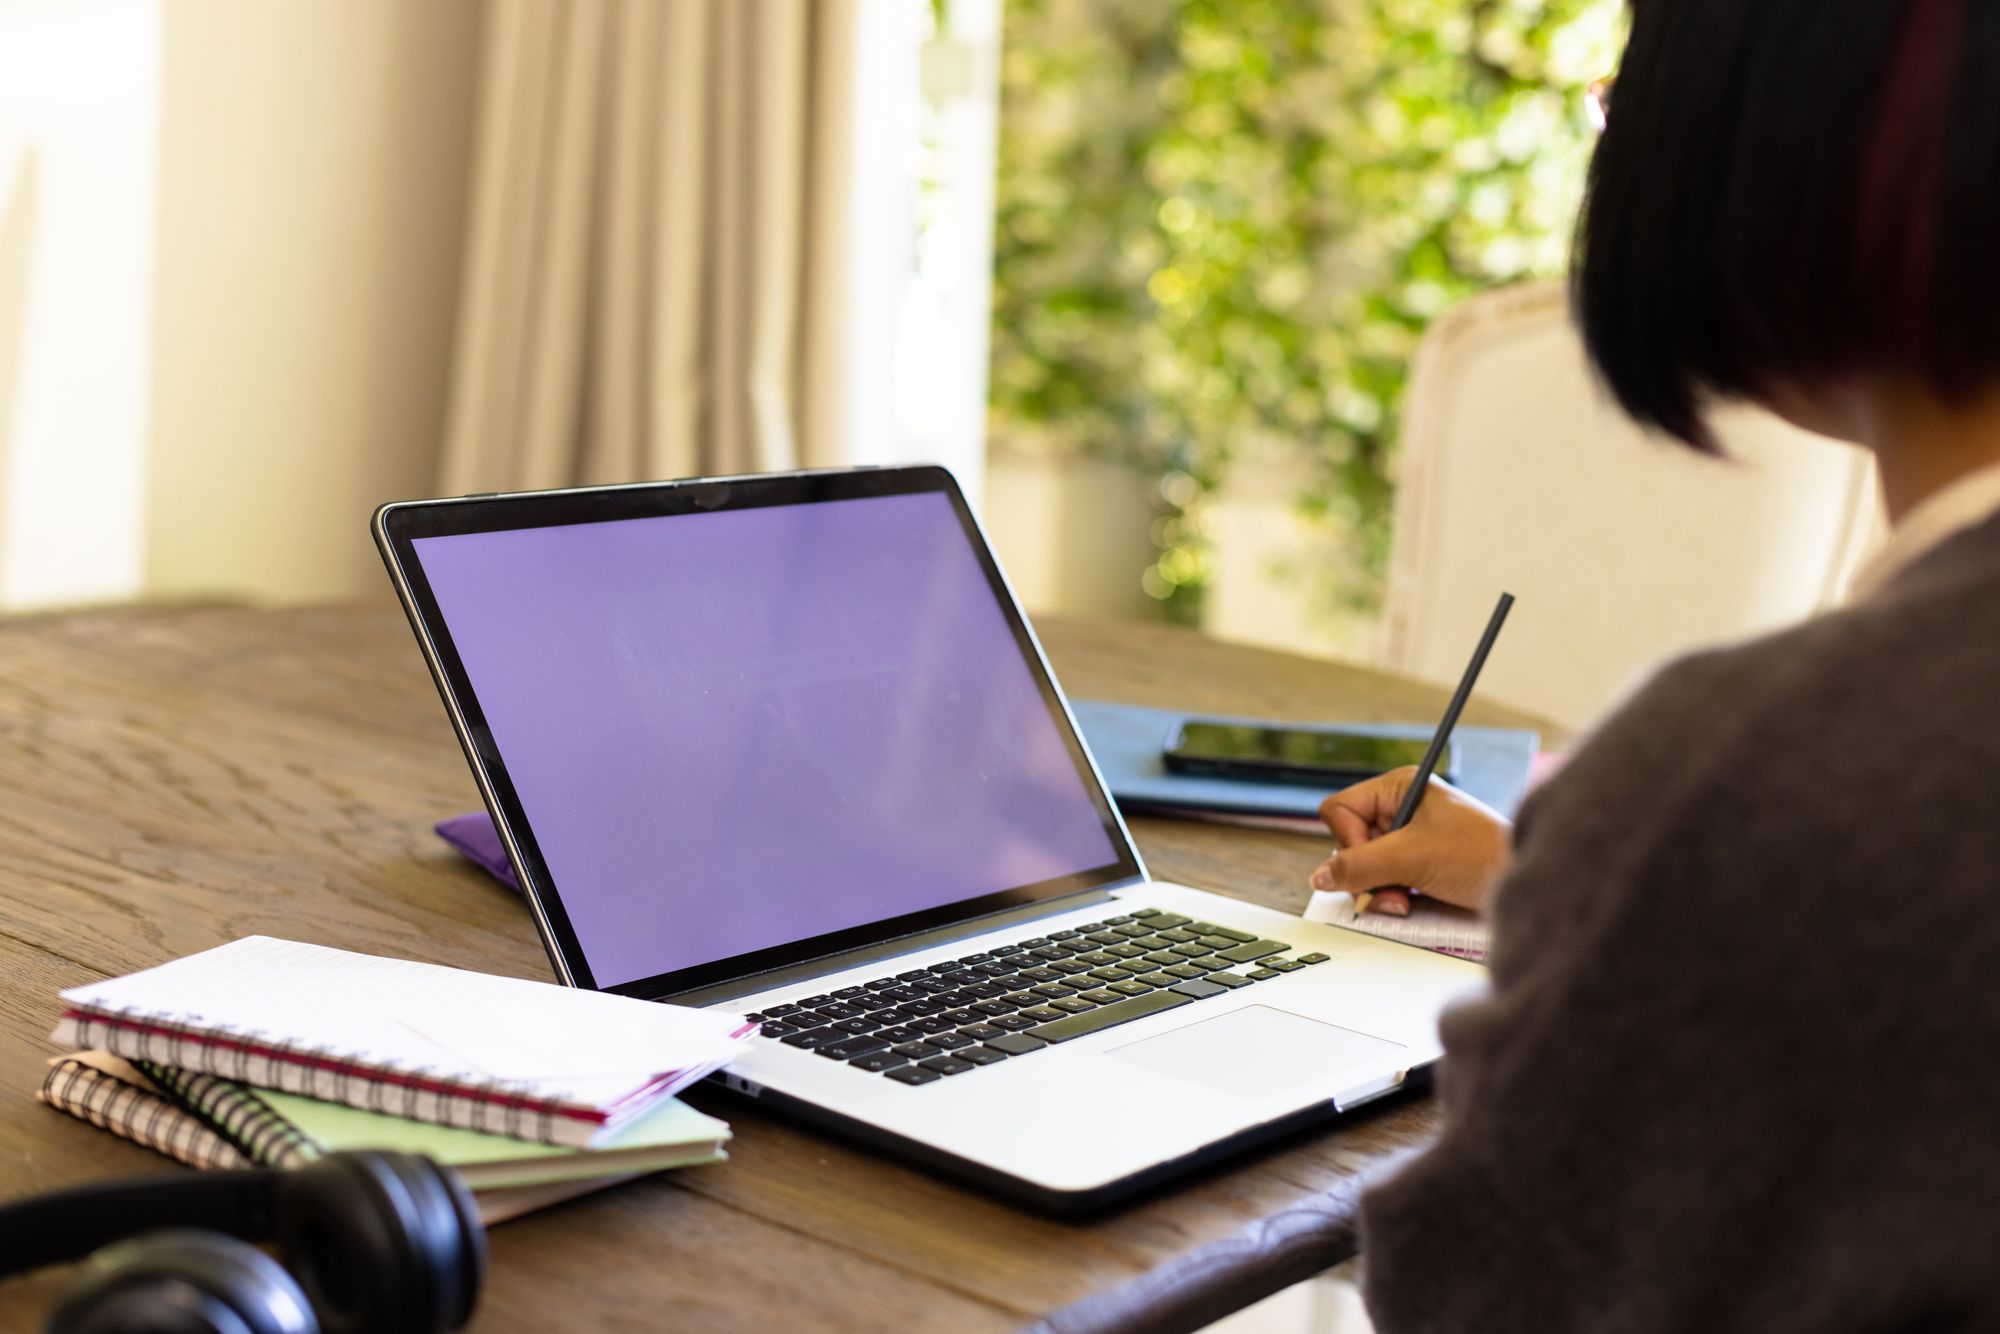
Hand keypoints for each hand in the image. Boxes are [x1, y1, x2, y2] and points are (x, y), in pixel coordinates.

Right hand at [1309, 768, 1511, 914]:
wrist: (1527, 883)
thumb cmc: (1483, 855)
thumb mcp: (1414, 857)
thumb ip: (1360, 866)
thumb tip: (1319, 877)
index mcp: (1400, 788)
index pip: (1340, 810)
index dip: (1348, 840)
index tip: (1373, 860)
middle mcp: (1401, 811)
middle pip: (1349, 843)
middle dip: (1367, 873)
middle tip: (1393, 890)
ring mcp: (1408, 841)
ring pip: (1364, 868)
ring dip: (1380, 890)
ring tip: (1407, 901)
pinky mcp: (1418, 868)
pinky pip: (1383, 884)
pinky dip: (1392, 899)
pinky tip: (1413, 904)